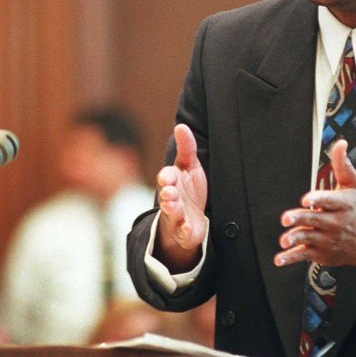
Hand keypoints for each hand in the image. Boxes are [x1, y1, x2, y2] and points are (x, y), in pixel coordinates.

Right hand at [155, 124, 207, 271]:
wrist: (190, 219)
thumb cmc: (187, 189)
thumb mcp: (188, 167)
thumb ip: (186, 148)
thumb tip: (181, 125)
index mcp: (172, 181)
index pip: (166, 176)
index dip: (167, 176)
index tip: (167, 176)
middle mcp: (171, 197)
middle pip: (166, 195)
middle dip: (167, 192)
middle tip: (168, 191)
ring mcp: (176, 215)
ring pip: (171, 212)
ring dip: (172, 208)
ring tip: (174, 205)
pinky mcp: (183, 230)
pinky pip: (182, 231)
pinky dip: (183, 229)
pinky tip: (186, 227)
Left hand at [275, 140, 355, 283]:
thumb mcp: (354, 185)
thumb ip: (342, 165)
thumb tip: (340, 144)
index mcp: (342, 204)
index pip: (329, 201)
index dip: (317, 200)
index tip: (306, 200)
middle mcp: (335, 223)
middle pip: (315, 220)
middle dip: (300, 219)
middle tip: (287, 218)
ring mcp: (327, 239)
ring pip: (308, 238)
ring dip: (295, 239)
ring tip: (285, 240)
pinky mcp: (321, 253)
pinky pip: (304, 255)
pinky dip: (291, 257)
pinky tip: (280, 258)